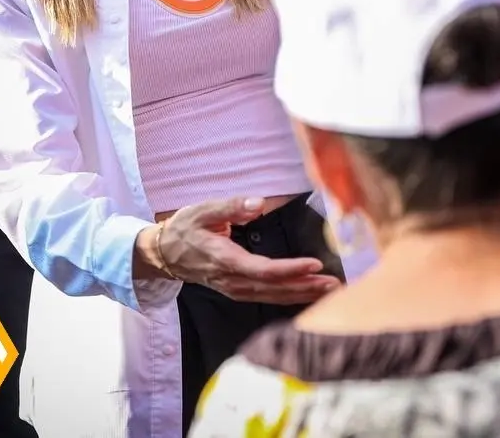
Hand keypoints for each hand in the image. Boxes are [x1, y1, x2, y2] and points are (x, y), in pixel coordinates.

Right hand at [141, 197, 340, 304]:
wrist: (165, 254)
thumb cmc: (185, 229)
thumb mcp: (202, 210)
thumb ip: (230, 206)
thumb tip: (257, 203)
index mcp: (225, 259)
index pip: (263, 269)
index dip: (290, 269)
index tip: (314, 264)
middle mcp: (231, 279)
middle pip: (274, 288)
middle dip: (305, 286)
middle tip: (334, 283)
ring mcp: (235, 289)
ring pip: (273, 296)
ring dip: (302, 294)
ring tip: (330, 290)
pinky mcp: (238, 291)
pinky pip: (268, 297)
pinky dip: (290, 297)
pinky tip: (308, 294)